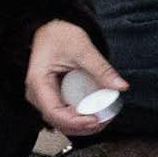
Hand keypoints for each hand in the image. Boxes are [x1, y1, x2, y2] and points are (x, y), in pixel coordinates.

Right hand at [24, 18, 125, 136]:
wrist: (51, 28)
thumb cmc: (60, 36)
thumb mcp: (83, 50)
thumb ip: (101, 69)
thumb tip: (120, 87)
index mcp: (38, 83)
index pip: (54, 113)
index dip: (75, 122)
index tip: (95, 121)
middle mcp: (37, 94)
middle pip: (58, 122)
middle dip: (82, 127)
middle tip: (104, 121)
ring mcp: (44, 97)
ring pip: (61, 121)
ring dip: (81, 125)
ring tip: (103, 119)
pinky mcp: (52, 97)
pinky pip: (64, 113)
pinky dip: (79, 118)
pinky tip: (95, 115)